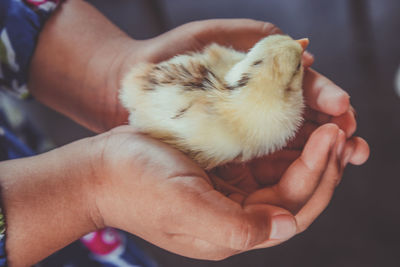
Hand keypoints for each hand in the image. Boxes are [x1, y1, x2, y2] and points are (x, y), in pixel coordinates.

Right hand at [82, 125, 325, 259]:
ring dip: (308, 152)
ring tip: (329, 124)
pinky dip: (283, 144)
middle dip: (322, 164)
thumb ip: (234, 227)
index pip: (292, 210)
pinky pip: (262, 159)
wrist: (101, 168)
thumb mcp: (182, 207)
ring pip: (282, 175)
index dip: (317, 176)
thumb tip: (285, 227)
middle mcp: (237, 215)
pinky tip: (295, 125)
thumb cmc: (135, 186)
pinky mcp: (221, 171)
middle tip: (341, 130)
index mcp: (232, 230)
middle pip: (294, 194)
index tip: (330, 138)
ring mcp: (230, 192)